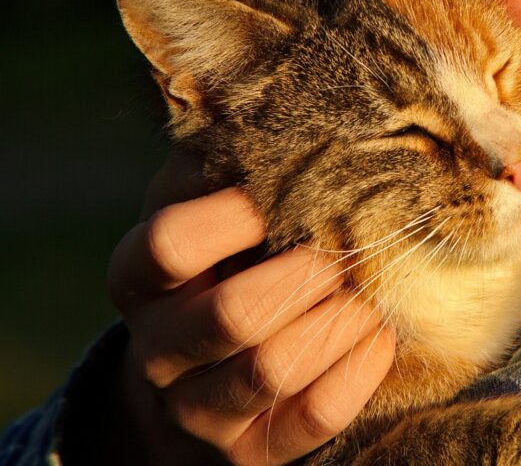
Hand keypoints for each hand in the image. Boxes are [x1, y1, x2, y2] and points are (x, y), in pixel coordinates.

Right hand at [106, 153, 395, 464]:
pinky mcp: (252, 451)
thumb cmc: (216, 266)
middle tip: (345, 246)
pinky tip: (379, 334)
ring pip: (274, 369)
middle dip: (305, 274)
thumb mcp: (203, 212)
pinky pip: (314, 417)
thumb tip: (283, 93)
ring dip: (339, 320)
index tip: (284, 196)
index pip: (169, 244)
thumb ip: (227, 166)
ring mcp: (201, 409)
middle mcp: (159, 349)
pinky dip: (359, 370)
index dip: (234, 216)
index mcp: (139, 278)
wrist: (193, 378)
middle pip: (232, 313)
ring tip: (370, 288)